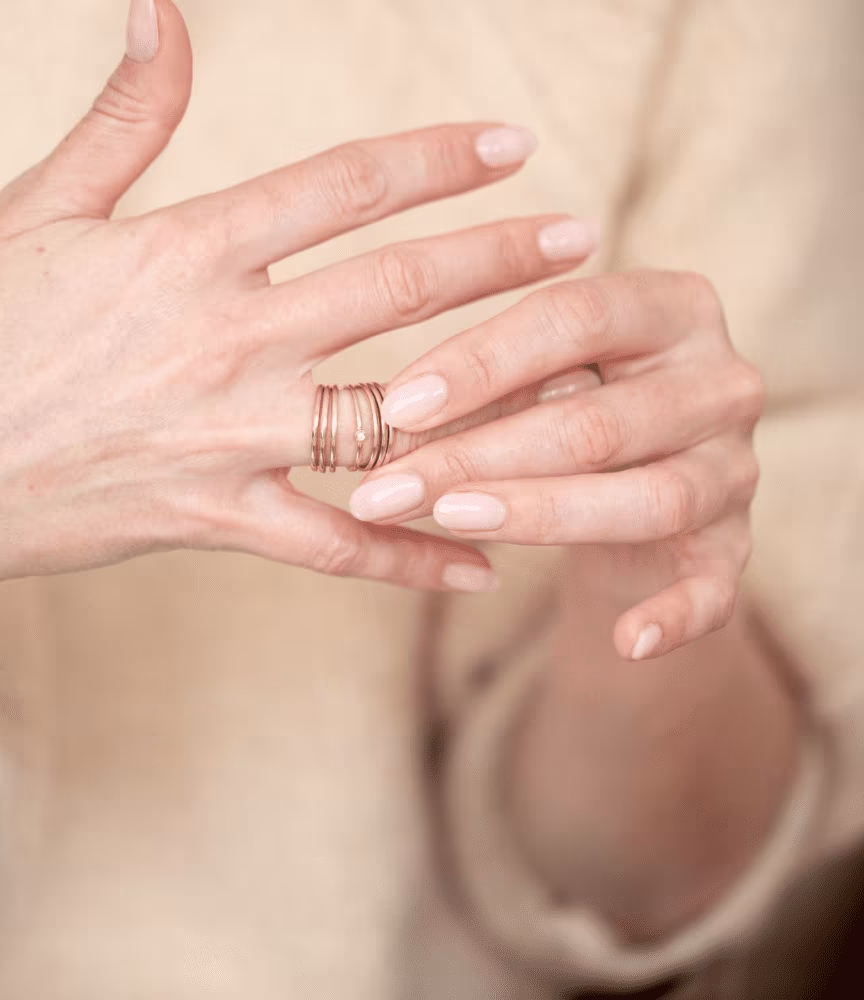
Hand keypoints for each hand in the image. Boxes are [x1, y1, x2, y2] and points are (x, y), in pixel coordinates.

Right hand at [0, 0, 596, 630]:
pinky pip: (335, 546)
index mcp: (184, 251)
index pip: (342, 187)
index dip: (436, 159)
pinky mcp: (217, 519)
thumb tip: (161, 10)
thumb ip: (118, 118)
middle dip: (499, 260)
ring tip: (572, 389)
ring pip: (389, 418)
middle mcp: (225, 341)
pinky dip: (410, 555)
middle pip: (395, 291)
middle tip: (582, 240)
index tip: (512, 147)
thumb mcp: (32, 211)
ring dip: (489, 403)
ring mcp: (228, 438)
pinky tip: (480, 559)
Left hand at [349, 269, 762, 659]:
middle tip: (389, 489)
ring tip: (453, 524)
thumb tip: (386, 418)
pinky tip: (626, 642)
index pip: (575, 317)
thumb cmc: (567, 409)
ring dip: (544, 516)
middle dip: (481, 458)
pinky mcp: (736, 546)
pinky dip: (678, 617)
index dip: (481, 361)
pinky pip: (717, 588)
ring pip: (652, 498)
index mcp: (672, 308)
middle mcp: (722, 380)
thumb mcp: (531, 379)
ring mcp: (736, 468)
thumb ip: (482, 387)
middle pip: (600, 422)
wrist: (634, 476)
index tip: (396, 406)